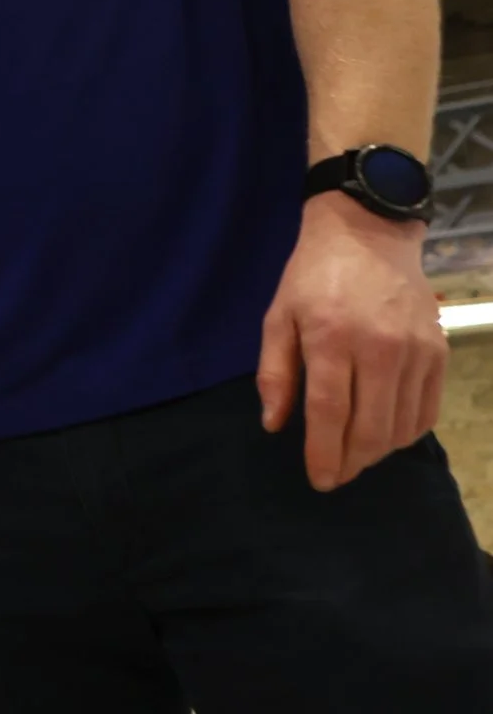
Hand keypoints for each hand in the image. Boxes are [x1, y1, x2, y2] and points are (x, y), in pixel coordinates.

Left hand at [258, 193, 445, 490]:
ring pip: (401, 425)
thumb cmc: (314, 276)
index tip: (319, 479)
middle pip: (370, 428)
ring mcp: (415, 352)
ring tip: (356, 456)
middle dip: (351, 461)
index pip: (329, 413)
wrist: (369, 234)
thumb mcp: (278, 316)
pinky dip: (407, 431)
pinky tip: (386, 434)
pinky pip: (427, 410)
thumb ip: (275, 372)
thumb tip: (275, 425)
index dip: (324, 453)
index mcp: (331, 338)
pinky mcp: (438, 351)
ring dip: (378, 451)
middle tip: (336, 475)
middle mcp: (379, 349)